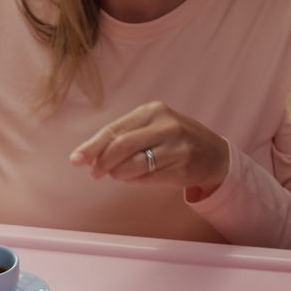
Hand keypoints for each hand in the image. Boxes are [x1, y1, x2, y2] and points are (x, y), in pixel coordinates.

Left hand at [69, 101, 229, 199]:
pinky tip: (135, 177)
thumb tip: (89, 155)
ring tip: (118, 174)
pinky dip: (135, 180)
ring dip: (119, 173)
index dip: (93, 146)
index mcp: (153, 110)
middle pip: (122, 146)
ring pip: (134, 165)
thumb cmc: (174, 139)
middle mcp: (166, 125)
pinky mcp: (182, 166)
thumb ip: (124, 136)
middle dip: (102, 162)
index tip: (76, 159)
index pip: (115, 129)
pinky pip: (148, 177)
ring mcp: (176, 146)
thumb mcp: (152, 127)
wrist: (214, 154)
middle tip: (94, 173)